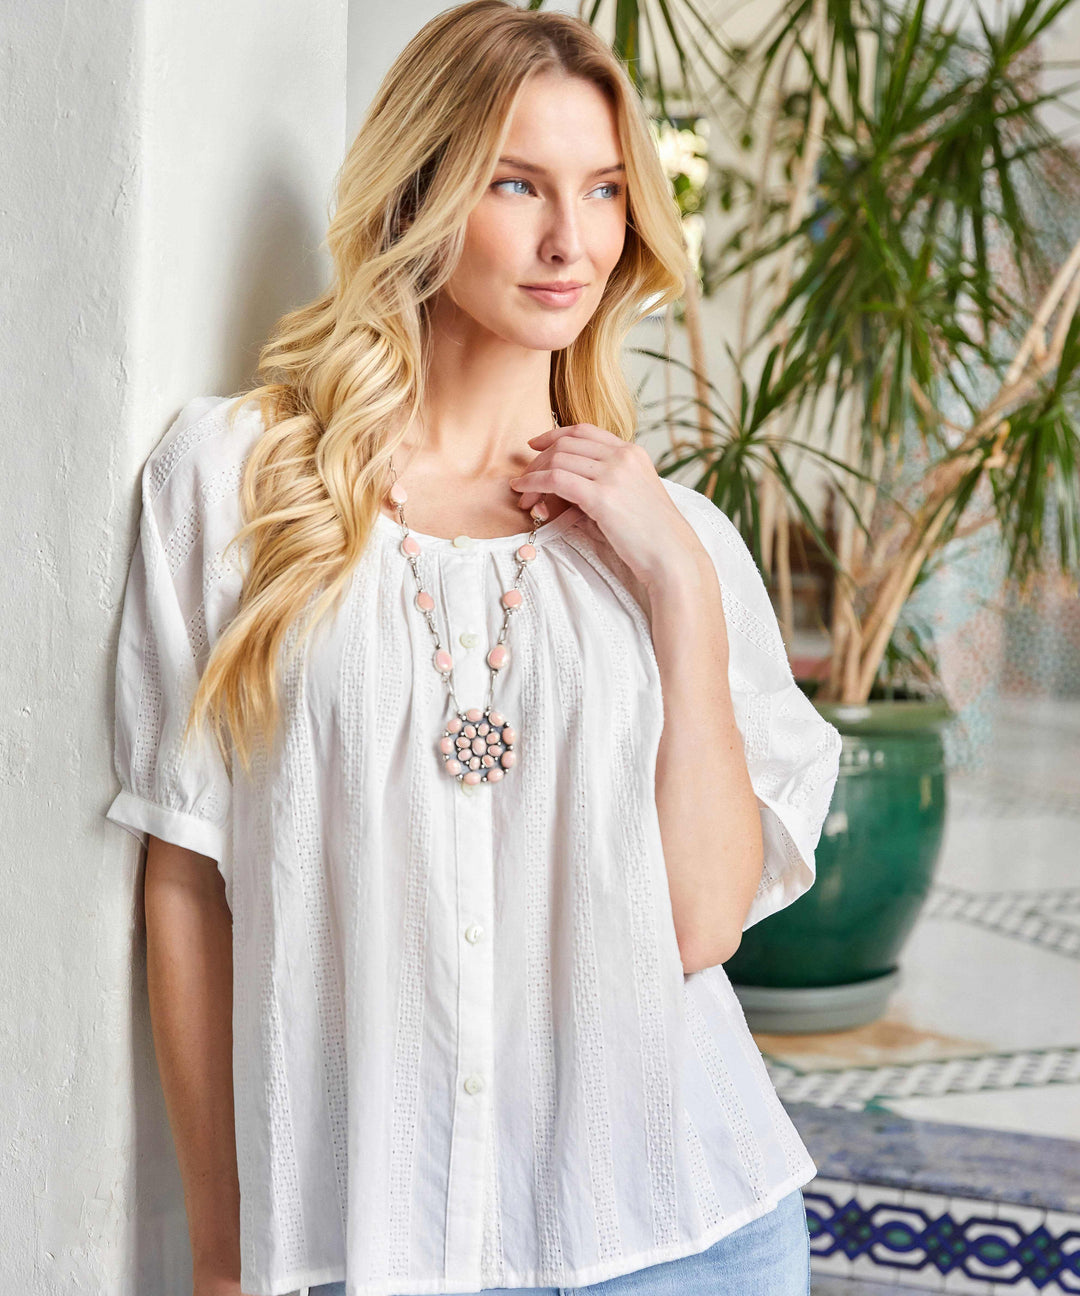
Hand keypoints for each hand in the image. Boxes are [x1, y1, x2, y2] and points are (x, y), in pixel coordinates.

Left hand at [508, 422, 705, 589]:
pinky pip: (556, 480)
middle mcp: (623, 457)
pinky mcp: (602, 496)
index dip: (554, 434)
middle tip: (525, 481)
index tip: (534, 445)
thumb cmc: (653, 535)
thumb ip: (607, 481)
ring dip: (533, 476)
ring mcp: (614, 474)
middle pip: (566, 444)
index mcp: (633, 452)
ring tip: (523, 496)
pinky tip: (525, 494)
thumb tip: (567, 485)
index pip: (584, 431)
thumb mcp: (634, 495)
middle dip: (538, 461)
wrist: (673, 556)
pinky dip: (534, 484)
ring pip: (557, 460)